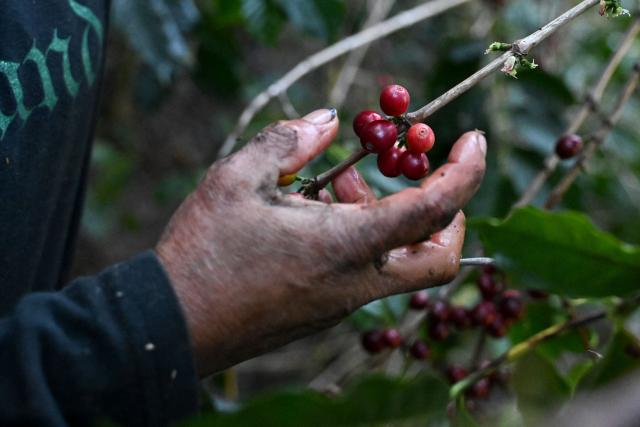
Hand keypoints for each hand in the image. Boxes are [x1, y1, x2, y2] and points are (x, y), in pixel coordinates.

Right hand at [156, 109, 485, 375]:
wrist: (171, 327)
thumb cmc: (203, 254)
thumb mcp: (237, 180)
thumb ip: (289, 142)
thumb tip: (327, 120)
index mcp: (346, 246)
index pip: (433, 211)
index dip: (465, 174)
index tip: (473, 142)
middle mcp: (356, 283)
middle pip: (437, 258)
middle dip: (445, 213)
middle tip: (412, 175)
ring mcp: (341, 305)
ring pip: (397, 264)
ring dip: (386, 218)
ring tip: (333, 184)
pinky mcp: (323, 313)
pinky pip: (362, 275)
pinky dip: (358, 239)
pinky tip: (312, 216)